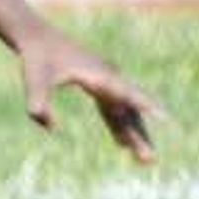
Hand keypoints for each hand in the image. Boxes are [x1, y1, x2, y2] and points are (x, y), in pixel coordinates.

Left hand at [16, 26, 161, 162]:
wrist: (38, 38)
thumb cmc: (36, 58)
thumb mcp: (34, 79)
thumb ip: (38, 102)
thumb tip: (51, 128)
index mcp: (99, 75)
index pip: (126, 93)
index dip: (144, 105)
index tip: (165, 117)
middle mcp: (109, 78)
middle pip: (130, 110)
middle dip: (140, 135)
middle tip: (149, 160)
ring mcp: (107, 82)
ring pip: (125, 112)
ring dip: (134, 135)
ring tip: (145, 160)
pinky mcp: (100, 85)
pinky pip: (114, 110)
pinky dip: (119, 126)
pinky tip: (122, 144)